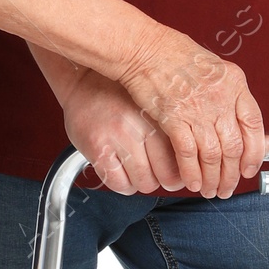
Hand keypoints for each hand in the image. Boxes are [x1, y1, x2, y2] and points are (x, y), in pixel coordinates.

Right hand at [57, 71, 188, 195]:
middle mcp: (141, 127)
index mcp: (159, 116)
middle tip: (157, 176)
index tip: (177, 175)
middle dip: (163, 181)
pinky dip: (123, 185)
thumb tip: (186, 163)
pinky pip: (118, 183)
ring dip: (142, 183)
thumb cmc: (118, 96)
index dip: (181, 173)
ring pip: (143, 183)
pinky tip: (122, 175)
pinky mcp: (98, 149)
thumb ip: (168, 131)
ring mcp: (119, 138)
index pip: (182, 158)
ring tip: (136, 173)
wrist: (83, 82)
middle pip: (166, 175)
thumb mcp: (151, 107)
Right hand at [113, 31, 265, 197]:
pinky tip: (191, 181)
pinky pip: (188, 154)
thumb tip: (236, 120)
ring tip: (210, 189)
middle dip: (232, 174)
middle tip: (227, 187)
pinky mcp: (175, 118)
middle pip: (234, 146)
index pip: (254, 125)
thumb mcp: (212, 67)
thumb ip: (226, 94)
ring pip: (213, 155)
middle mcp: (220, 98)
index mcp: (234, 83)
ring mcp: (198, 109)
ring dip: (212, 178)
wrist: (142, 47)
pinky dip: (191, 172)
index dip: (254, 152)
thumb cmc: (171, 53)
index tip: (249, 167)